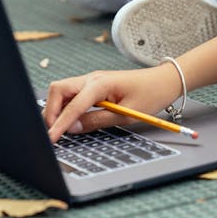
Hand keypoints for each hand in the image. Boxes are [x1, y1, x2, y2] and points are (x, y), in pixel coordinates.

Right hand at [43, 64, 181, 142]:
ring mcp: (92, 79)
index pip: (72, 105)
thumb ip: (96, 121)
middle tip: (53, 132)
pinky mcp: (94, 84)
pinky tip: (71, 119)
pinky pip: (72, 93)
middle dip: (51, 111)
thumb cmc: (150, 94)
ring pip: (62, 91)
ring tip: (60, 128)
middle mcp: (92, 78)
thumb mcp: (125, 115)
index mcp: (100, 84)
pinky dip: (66, 106)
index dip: (59, 124)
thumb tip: (73, 128)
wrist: (165, 80)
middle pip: (58, 90)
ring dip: (57, 108)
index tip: (51, 138)